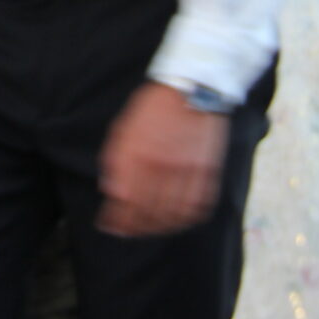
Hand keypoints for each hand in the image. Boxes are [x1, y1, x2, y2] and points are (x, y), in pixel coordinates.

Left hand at [98, 82, 226, 237]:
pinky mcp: (208, 171)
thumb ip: (115, 160)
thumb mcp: (124, 127)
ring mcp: (188, 170)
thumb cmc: (154, 107)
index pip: (126, 201)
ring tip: (149, 228)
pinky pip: (197, 207)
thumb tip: (112, 192)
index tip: (110, 227)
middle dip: (135, 227)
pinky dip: (185, 219)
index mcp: (138, 154)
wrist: (193, 87)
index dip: (117, 220)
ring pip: (173, 214)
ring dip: (159, 227)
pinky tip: (175, 219)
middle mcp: (163, 166)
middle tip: (128, 231)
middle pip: (148, 212)